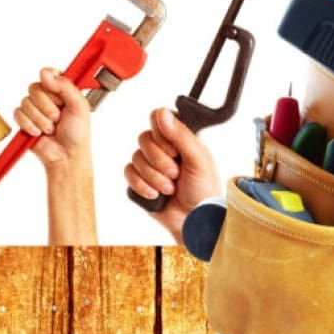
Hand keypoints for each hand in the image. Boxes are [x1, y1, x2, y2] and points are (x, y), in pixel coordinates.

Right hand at [14, 68, 91, 167]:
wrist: (66, 156)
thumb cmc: (77, 134)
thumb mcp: (79, 106)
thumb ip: (65, 86)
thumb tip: (46, 73)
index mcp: (62, 90)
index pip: (49, 73)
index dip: (51, 83)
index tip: (58, 96)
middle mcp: (47, 96)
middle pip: (34, 88)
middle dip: (47, 107)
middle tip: (58, 118)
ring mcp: (35, 108)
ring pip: (26, 102)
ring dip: (40, 119)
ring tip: (51, 128)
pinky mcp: (24, 120)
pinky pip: (18, 114)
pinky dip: (29, 125)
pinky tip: (39, 132)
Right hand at [124, 107, 220, 242]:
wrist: (194, 221)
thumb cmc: (204, 191)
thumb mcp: (199, 160)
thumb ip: (181, 135)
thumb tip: (162, 113)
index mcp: (179, 138)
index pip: (158, 119)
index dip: (162, 135)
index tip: (174, 151)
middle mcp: (162, 148)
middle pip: (143, 139)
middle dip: (159, 161)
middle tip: (176, 174)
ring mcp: (150, 165)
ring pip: (136, 158)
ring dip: (154, 177)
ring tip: (170, 189)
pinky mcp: (139, 180)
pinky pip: (128, 174)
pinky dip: (142, 186)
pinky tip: (156, 194)